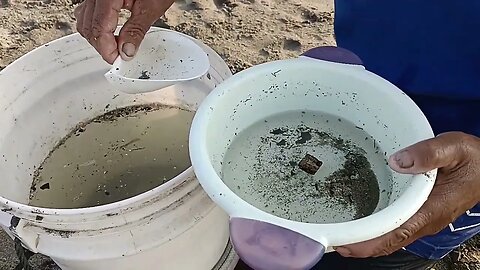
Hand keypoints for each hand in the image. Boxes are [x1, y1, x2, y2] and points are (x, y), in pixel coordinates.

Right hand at [74, 0, 174, 63]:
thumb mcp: (150, 8)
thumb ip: (136, 30)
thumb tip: (126, 51)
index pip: (99, 30)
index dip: (107, 50)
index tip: (118, 60)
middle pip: (88, 27)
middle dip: (103, 46)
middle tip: (120, 55)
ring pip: (84, 21)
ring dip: (98, 37)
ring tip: (117, 45)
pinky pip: (87, 12)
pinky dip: (96, 26)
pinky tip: (110, 32)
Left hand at [335, 132, 479, 257]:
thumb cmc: (473, 159)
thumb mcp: (454, 147)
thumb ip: (428, 153)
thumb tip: (397, 161)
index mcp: (432, 208)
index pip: (396, 232)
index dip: (369, 240)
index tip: (346, 243)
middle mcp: (426, 220)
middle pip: (389, 240)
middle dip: (361, 244)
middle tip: (333, 240)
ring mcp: (424, 219)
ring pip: (392, 237)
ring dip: (367, 239)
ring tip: (342, 235)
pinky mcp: (421, 214)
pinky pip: (397, 228)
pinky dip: (377, 231)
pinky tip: (363, 224)